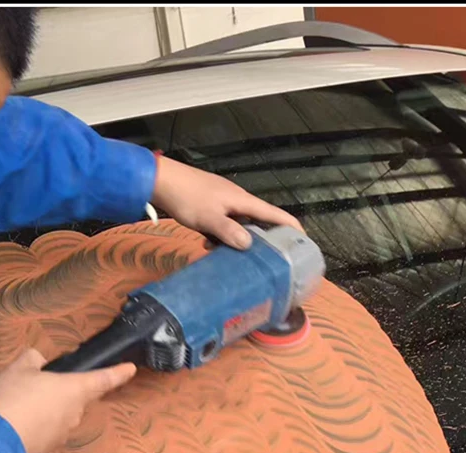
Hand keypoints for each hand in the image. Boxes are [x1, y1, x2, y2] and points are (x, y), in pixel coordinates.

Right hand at [0, 349, 135, 452]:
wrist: (0, 440)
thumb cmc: (15, 397)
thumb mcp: (19, 369)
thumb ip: (32, 359)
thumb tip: (38, 360)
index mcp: (75, 388)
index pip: (103, 379)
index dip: (118, 373)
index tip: (130, 369)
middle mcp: (77, 411)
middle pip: (80, 397)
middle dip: (67, 390)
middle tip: (46, 385)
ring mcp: (65, 432)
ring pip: (63, 414)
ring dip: (50, 408)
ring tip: (24, 403)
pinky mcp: (51, 447)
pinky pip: (50, 430)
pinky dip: (40, 424)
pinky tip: (21, 421)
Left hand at [150, 156, 303, 249]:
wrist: (162, 180)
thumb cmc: (187, 198)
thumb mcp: (209, 219)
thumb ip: (229, 232)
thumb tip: (249, 245)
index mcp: (243, 201)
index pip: (276, 214)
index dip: (292, 228)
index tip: (304, 244)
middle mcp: (238, 200)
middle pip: (260, 220)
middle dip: (268, 239)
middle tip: (272, 260)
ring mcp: (225, 202)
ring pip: (241, 224)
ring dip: (241, 240)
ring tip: (240, 259)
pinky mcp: (211, 205)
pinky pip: (225, 223)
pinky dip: (223, 235)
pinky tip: (211, 246)